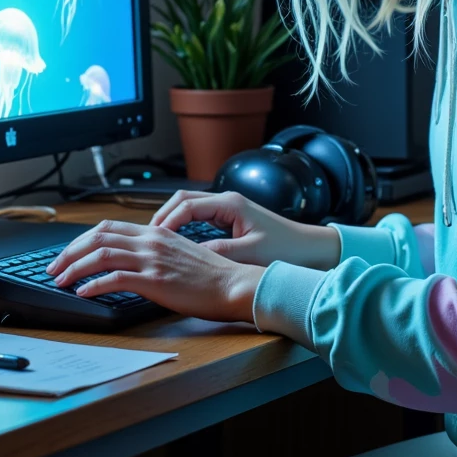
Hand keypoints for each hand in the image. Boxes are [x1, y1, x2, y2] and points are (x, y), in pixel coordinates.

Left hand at [47, 219, 263, 321]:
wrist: (234, 285)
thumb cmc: (212, 276)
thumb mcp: (180, 254)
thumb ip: (155, 253)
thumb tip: (133, 262)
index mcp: (156, 232)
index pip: (109, 227)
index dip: (83, 240)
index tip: (69, 254)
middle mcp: (151, 240)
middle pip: (98, 236)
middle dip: (70, 252)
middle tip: (54, 267)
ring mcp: (152, 259)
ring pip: (100, 254)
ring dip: (74, 267)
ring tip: (61, 280)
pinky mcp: (154, 280)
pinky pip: (115, 278)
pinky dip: (94, 285)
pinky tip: (83, 292)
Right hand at [150, 189, 340, 269]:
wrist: (311, 249)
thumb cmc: (287, 249)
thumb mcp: (250, 253)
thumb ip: (220, 253)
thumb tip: (190, 255)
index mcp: (230, 204)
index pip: (186, 205)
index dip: (166, 221)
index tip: (153, 237)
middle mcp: (227, 201)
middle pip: (182, 200)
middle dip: (162, 217)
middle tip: (146, 237)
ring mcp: (228, 209)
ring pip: (188, 207)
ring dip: (170, 220)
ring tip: (155, 240)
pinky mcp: (230, 219)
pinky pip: (198, 217)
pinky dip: (182, 225)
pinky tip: (175, 242)